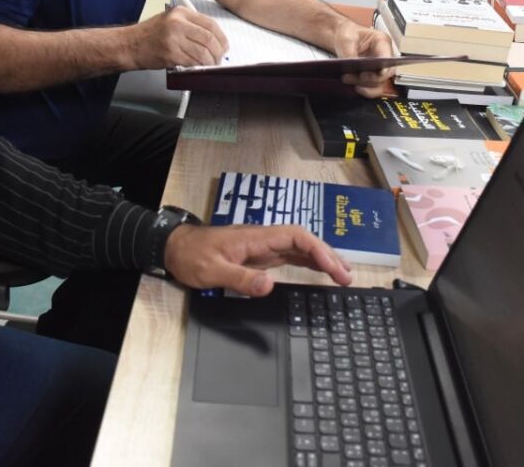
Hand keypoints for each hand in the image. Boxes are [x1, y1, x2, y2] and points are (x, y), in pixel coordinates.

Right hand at [129, 6, 229, 68]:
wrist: (130, 45)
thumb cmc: (150, 34)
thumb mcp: (170, 20)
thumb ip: (191, 25)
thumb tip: (214, 38)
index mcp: (181, 13)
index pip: (210, 24)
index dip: (221, 37)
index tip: (224, 46)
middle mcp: (178, 23)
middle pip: (209, 38)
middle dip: (218, 51)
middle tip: (219, 58)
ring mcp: (174, 39)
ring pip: (203, 52)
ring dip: (210, 62)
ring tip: (210, 65)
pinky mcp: (171, 54)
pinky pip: (192, 62)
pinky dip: (199, 66)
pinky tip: (199, 67)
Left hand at [163, 224, 353, 296]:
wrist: (175, 248)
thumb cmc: (192, 256)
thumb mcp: (212, 271)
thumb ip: (240, 279)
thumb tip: (269, 286)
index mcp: (256, 238)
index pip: (295, 236)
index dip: (317, 249)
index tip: (332, 266)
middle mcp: (264, 239)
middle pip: (304, 241)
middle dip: (328, 255)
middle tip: (347, 276)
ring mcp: (263, 247)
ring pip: (300, 248)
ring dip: (322, 258)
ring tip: (344, 274)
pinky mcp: (261, 256)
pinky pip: (291, 255)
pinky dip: (309, 261)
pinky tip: (321, 270)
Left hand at [333, 21, 395, 97]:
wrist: (339, 37)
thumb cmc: (347, 33)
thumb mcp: (346, 39)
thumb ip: (350, 52)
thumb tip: (352, 65)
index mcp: (382, 42)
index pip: (389, 57)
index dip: (385, 67)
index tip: (379, 73)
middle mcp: (384, 56)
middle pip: (385, 74)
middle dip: (370, 78)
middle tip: (357, 77)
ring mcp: (378, 67)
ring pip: (379, 83)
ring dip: (365, 86)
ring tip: (349, 80)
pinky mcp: (371, 76)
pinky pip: (372, 87)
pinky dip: (365, 90)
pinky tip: (354, 87)